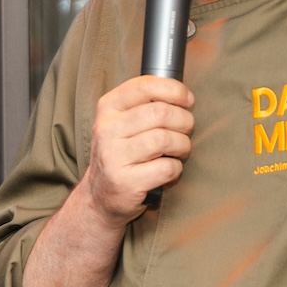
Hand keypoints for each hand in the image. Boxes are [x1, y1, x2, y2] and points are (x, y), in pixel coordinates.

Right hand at [18, 75, 193, 286]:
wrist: (99, 198)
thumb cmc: (121, 155)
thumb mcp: (121, 123)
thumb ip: (144, 104)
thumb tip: (184, 93)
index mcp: (107, 110)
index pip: (144, 87)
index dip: (174, 90)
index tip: (187, 99)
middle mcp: (106, 131)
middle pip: (161, 113)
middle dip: (184, 120)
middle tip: (187, 129)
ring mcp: (113, 157)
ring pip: (165, 140)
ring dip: (182, 145)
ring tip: (180, 150)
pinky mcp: (126, 182)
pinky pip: (167, 168)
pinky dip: (175, 169)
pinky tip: (169, 170)